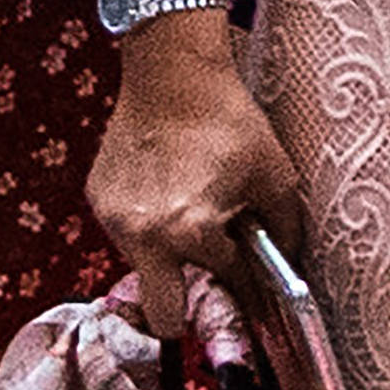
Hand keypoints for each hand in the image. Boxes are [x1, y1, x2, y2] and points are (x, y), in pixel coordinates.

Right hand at [86, 19, 298, 338]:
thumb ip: (287, 229)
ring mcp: (116, 220)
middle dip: (184, 315)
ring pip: (144, 268)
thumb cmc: (229, 121)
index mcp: (191, 230)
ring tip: (192, 216)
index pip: (225, 284)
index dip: (246, 290)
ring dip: (169, 258)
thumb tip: (290, 265)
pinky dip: (149, 227)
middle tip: (207, 292)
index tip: (251, 297)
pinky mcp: (99, 202)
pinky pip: (127, 235)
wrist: (172, 75)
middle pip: (162, 314)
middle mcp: (146, 234)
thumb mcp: (276, 175)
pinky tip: (168, 192)